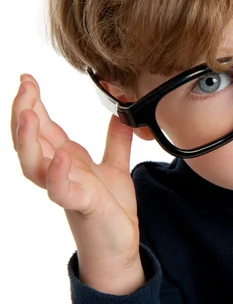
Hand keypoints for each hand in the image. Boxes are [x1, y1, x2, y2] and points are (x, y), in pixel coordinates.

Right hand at [11, 74, 140, 288]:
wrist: (119, 243)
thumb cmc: (110, 207)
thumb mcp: (115, 166)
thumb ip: (115, 141)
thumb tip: (121, 113)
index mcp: (65, 159)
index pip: (42, 126)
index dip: (33, 102)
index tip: (27, 78)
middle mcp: (59, 172)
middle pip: (29, 140)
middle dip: (22, 112)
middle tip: (24, 86)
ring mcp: (66, 189)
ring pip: (33, 165)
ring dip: (27, 140)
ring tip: (29, 114)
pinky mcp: (80, 206)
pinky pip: (61, 191)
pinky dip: (58, 174)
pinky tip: (60, 156)